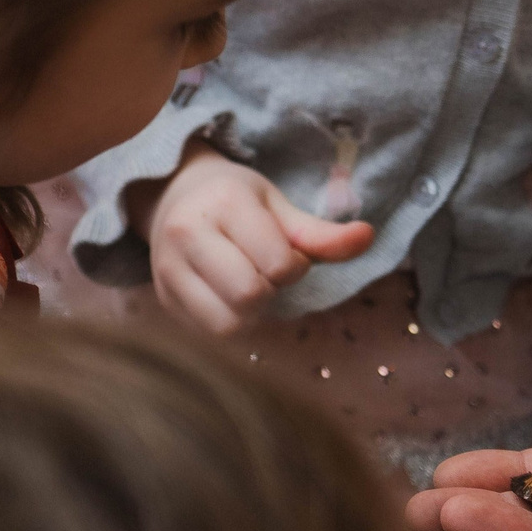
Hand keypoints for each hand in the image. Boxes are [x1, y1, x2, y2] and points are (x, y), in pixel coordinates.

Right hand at [146, 143, 374, 334]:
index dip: (294, 266)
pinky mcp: (163, 298)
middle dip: (270, 290)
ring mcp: (167, 269)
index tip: (285, 252)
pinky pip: (208, 333)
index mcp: (224, 203)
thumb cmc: (235, 201)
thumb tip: (369, 237)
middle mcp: (187, 233)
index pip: (278, 263)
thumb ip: (321, 233)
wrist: (173, 196)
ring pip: (227, 324)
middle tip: (264, 270)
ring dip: (251, 313)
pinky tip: (228, 297)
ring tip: (247, 284)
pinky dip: (230, 322)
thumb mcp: (279, 208)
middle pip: (249, 296)